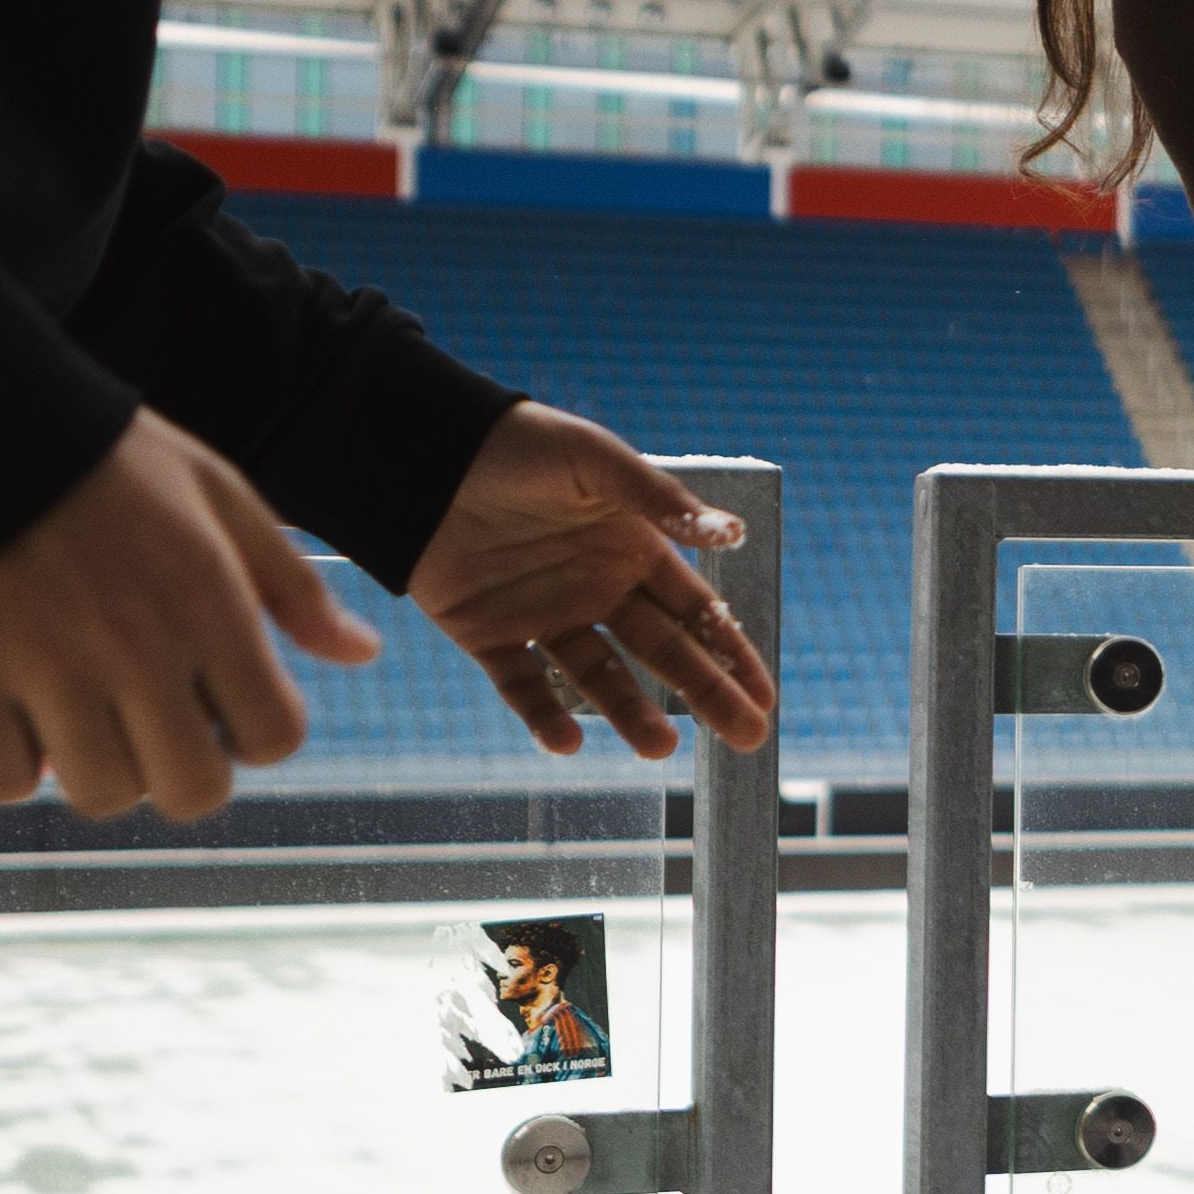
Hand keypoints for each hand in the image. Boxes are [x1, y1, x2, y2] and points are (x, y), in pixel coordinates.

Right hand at [0, 407, 373, 819]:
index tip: (223, 701)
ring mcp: (47, 670)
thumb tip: (362, 653)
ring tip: (83, 713)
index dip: (256, 729)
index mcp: (211, 605)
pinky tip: (16, 715)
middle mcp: (138, 649)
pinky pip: (3, 781)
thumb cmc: (106, 460)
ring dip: (99, 767)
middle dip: (184, 769)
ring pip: (102, 794)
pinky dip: (11, 765)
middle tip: (155, 724)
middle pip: (193, 789)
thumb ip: (292, 585)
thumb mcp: (220, 496)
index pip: (274, 735)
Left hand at [408, 401, 777, 758]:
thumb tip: (733, 535)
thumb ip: (660, 501)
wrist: (427, 454)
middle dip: (708, 694)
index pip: (696, 612)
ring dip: (631, 713)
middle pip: (663, 653)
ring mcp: (544, 616)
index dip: (733, 654)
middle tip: (747, 738)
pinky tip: (567, 742)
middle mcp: (597, 590)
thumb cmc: (523, 444)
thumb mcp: (598, 462)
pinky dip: (542, 716)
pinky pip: (521, 685)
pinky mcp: (487, 634)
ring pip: (599, 677)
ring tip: (659, 749)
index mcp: (632, 551)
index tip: (765, 697)